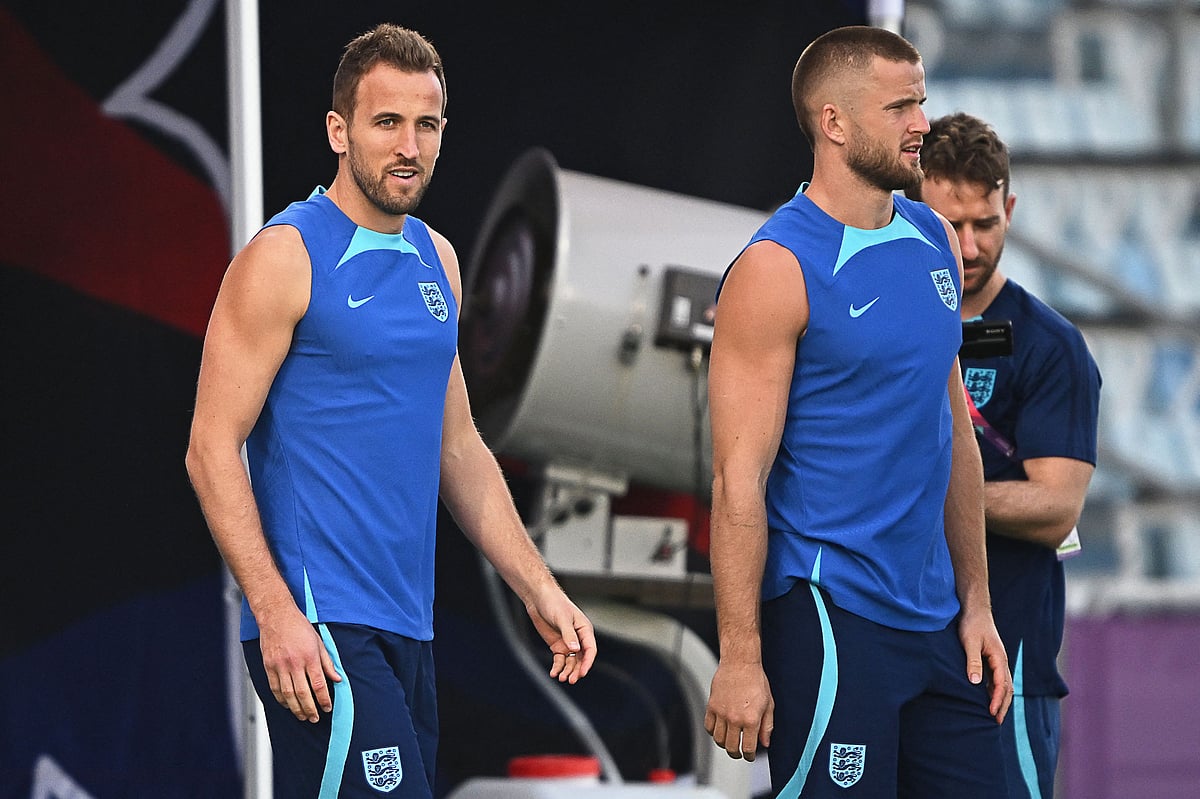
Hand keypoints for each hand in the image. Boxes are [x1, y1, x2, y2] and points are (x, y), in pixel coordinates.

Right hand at [257, 605, 341, 721]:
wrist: (276, 616)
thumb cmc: (298, 626)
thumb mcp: (319, 642)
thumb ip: (328, 662)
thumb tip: (337, 678)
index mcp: (309, 656)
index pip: (318, 684)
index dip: (323, 699)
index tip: (327, 707)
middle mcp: (294, 663)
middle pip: (303, 693)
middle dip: (310, 709)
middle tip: (315, 718)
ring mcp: (280, 665)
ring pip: (288, 694)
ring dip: (296, 708)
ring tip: (303, 716)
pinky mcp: (269, 666)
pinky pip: (274, 688)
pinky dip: (281, 700)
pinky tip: (288, 705)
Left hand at [525, 587, 596, 683]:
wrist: (538, 599)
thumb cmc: (554, 603)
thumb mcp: (562, 618)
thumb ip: (569, 634)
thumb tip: (575, 650)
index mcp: (584, 630)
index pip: (590, 649)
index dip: (587, 662)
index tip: (582, 673)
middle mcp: (578, 638)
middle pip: (581, 659)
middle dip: (576, 670)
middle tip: (570, 680)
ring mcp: (567, 643)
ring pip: (571, 661)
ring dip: (567, 670)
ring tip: (561, 678)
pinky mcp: (557, 645)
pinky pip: (559, 660)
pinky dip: (557, 667)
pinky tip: (554, 673)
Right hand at [705, 661, 773, 760]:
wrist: (740, 663)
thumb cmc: (756, 680)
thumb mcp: (769, 704)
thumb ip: (767, 726)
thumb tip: (765, 743)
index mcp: (751, 719)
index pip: (748, 748)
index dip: (749, 756)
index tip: (749, 755)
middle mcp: (734, 718)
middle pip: (731, 747)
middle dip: (736, 754)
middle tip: (738, 752)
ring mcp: (721, 713)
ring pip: (718, 739)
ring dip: (724, 744)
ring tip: (729, 742)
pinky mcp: (711, 706)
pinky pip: (708, 727)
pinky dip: (713, 732)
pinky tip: (720, 729)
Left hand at [958, 607, 1011, 723]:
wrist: (974, 609)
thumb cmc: (971, 624)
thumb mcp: (970, 642)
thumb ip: (973, 661)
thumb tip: (975, 683)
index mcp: (999, 658)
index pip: (1001, 684)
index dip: (997, 700)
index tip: (992, 713)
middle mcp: (1001, 661)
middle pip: (1007, 688)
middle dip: (1003, 705)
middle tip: (996, 722)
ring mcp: (997, 661)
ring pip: (1003, 685)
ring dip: (1001, 700)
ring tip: (994, 715)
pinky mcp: (991, 659)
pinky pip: (996, 679)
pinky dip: (995, 691)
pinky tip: (986, 699)